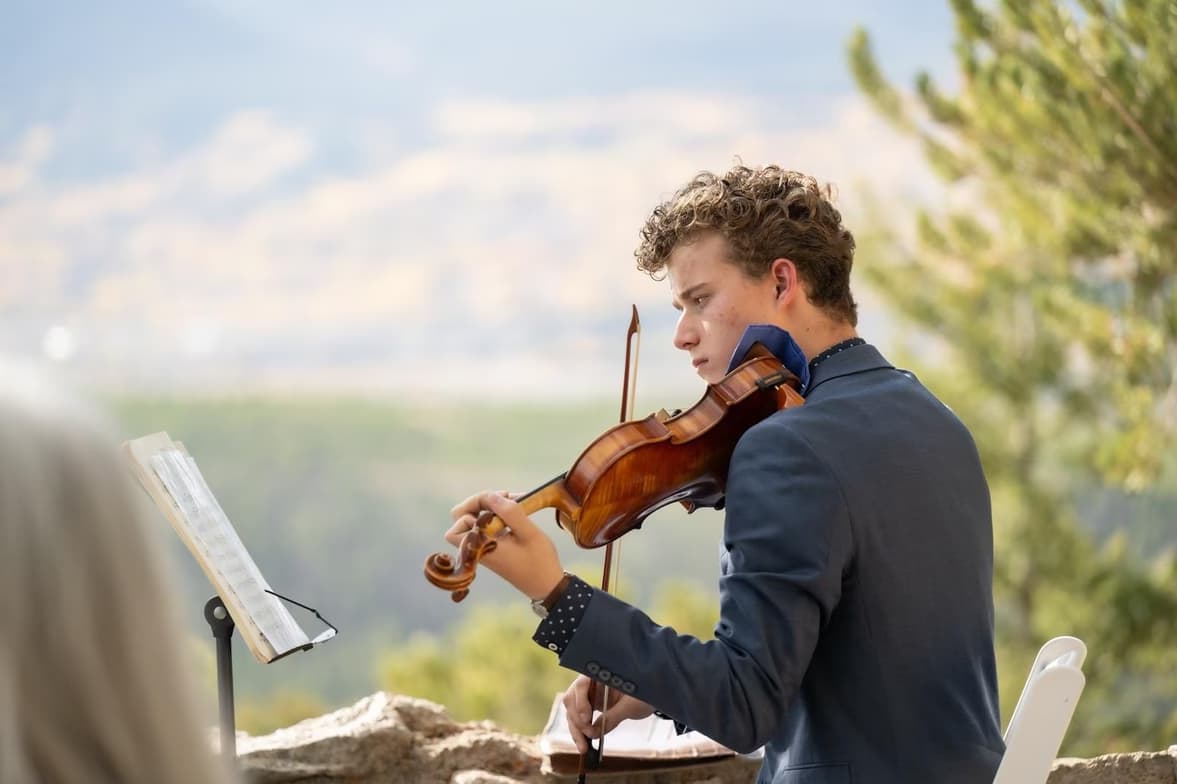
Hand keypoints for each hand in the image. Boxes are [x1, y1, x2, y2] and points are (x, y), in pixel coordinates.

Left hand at [446, 490, 564, 599]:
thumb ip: (509, 513)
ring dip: (491, 507)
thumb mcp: (528, 533)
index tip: (497, 501)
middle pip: (462, 518)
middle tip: (503, 497)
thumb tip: (491, 495)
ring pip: (476, 520)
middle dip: (480, 503)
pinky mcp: (494, 547)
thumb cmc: (539, 561)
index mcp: (481, 546)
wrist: (547, 585)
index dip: (473, 506)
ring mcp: (486, 547)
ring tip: (515, 501)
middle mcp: (479, 547)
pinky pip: (488, 526)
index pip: (459, 522)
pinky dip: (498, 516)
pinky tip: (516, 512)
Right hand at [561, 675, 654, 752]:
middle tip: (588, 735)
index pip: (582, 683)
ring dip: (576, 730)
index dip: (581, 701)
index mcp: (601, 672)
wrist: (651, 694)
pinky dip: (580, 732)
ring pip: (573, 711)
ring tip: (583, 747)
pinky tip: (584, 744)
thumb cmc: (645, 693)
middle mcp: (591, 681)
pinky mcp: (590, 705)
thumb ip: (613, 716)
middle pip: (573, 698)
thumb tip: (594, 733)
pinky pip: (579, 719)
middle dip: (577, 719)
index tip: (587, 719)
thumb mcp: (631, 705)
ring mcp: (589, 693)